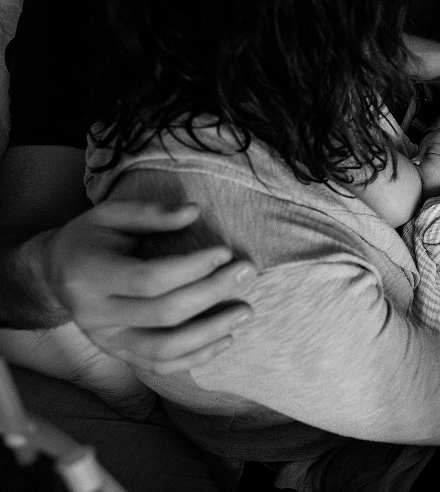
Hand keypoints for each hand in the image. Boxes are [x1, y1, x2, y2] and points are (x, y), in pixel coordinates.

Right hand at [43, 201, 256, 373]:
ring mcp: (106, 341)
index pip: (149, 279)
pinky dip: (198, 357)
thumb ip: (151, 214)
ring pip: (165, 349)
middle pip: (164, 314)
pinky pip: (161, 366)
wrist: (55, 274)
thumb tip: (195, 211)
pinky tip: (227, 338)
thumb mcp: (112, 215)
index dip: (192, 267)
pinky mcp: (119, 356)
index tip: (225, 252)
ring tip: (246, 312)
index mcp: (89, 274)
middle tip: (247, 274)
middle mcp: (94, 314)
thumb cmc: (91, 238)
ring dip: (212, 333)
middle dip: (213, 293)